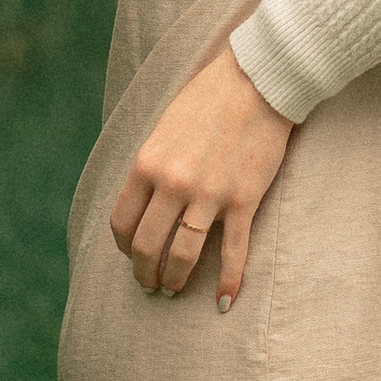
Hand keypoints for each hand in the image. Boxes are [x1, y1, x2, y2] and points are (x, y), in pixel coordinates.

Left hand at [107, 44, 293, 307]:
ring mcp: (209, 194)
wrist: (259, 79)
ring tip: (174, 290)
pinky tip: (223, 301)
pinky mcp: (243, 200)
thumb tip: (144, 203)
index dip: (124, 247)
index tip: (132, 255)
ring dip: (175, 280)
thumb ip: (152, 165)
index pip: (122, 222)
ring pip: (183, 255)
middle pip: (147, 246)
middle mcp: (173, 183)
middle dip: (145, 273)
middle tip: (151, 284)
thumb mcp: (165, 127)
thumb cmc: (209, 97)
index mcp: (148, 163)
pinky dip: (227, 281)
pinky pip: (232, 252)